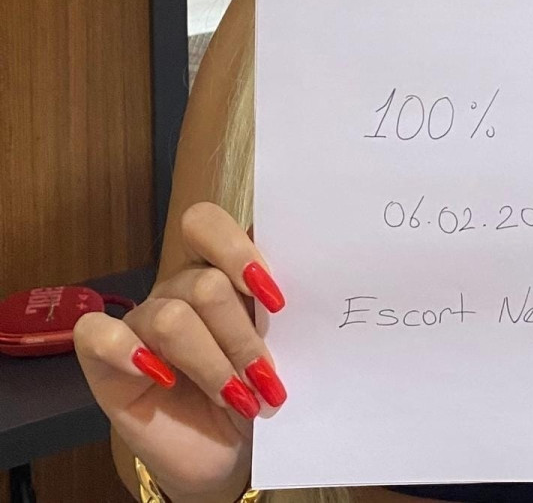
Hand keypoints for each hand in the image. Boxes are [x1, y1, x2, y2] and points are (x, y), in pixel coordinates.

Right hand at [73, 203, 287, 497]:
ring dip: (213, 364)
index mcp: (217, 270)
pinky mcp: (102, 363)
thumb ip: (275, 314)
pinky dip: (130, 353)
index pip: (207, 224)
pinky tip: (163, 378)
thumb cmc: (256, 391)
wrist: (226, 453)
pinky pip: (97, 335)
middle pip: (203, 282)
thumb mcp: (278, 349)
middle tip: (265, 376)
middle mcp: (176, 288)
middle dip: (241, 335)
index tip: (275, 299)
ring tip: (240, 399)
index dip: (238, 250)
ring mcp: (140, 322)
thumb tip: (289, 297)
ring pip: (172, 317)